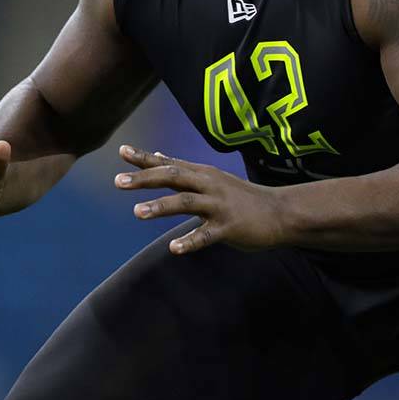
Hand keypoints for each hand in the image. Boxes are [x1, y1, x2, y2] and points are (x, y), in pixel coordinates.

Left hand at [115, 144, 284, 254]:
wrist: (280, 212)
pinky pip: (206, 235)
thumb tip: (157, 156)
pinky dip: (190, 241)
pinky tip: (174, 249)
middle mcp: (208, 185)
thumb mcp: (212, 178)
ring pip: (186, 203)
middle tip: (118, 182)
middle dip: (145, 179)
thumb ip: (184, 170)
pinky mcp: (229, 227)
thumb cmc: (242, 197)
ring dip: (161, 207)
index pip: (168, 163)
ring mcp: (219, 205)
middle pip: (173, 177)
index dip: (144, 158)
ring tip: (137, 212)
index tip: (121, 150)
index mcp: (202, 174)